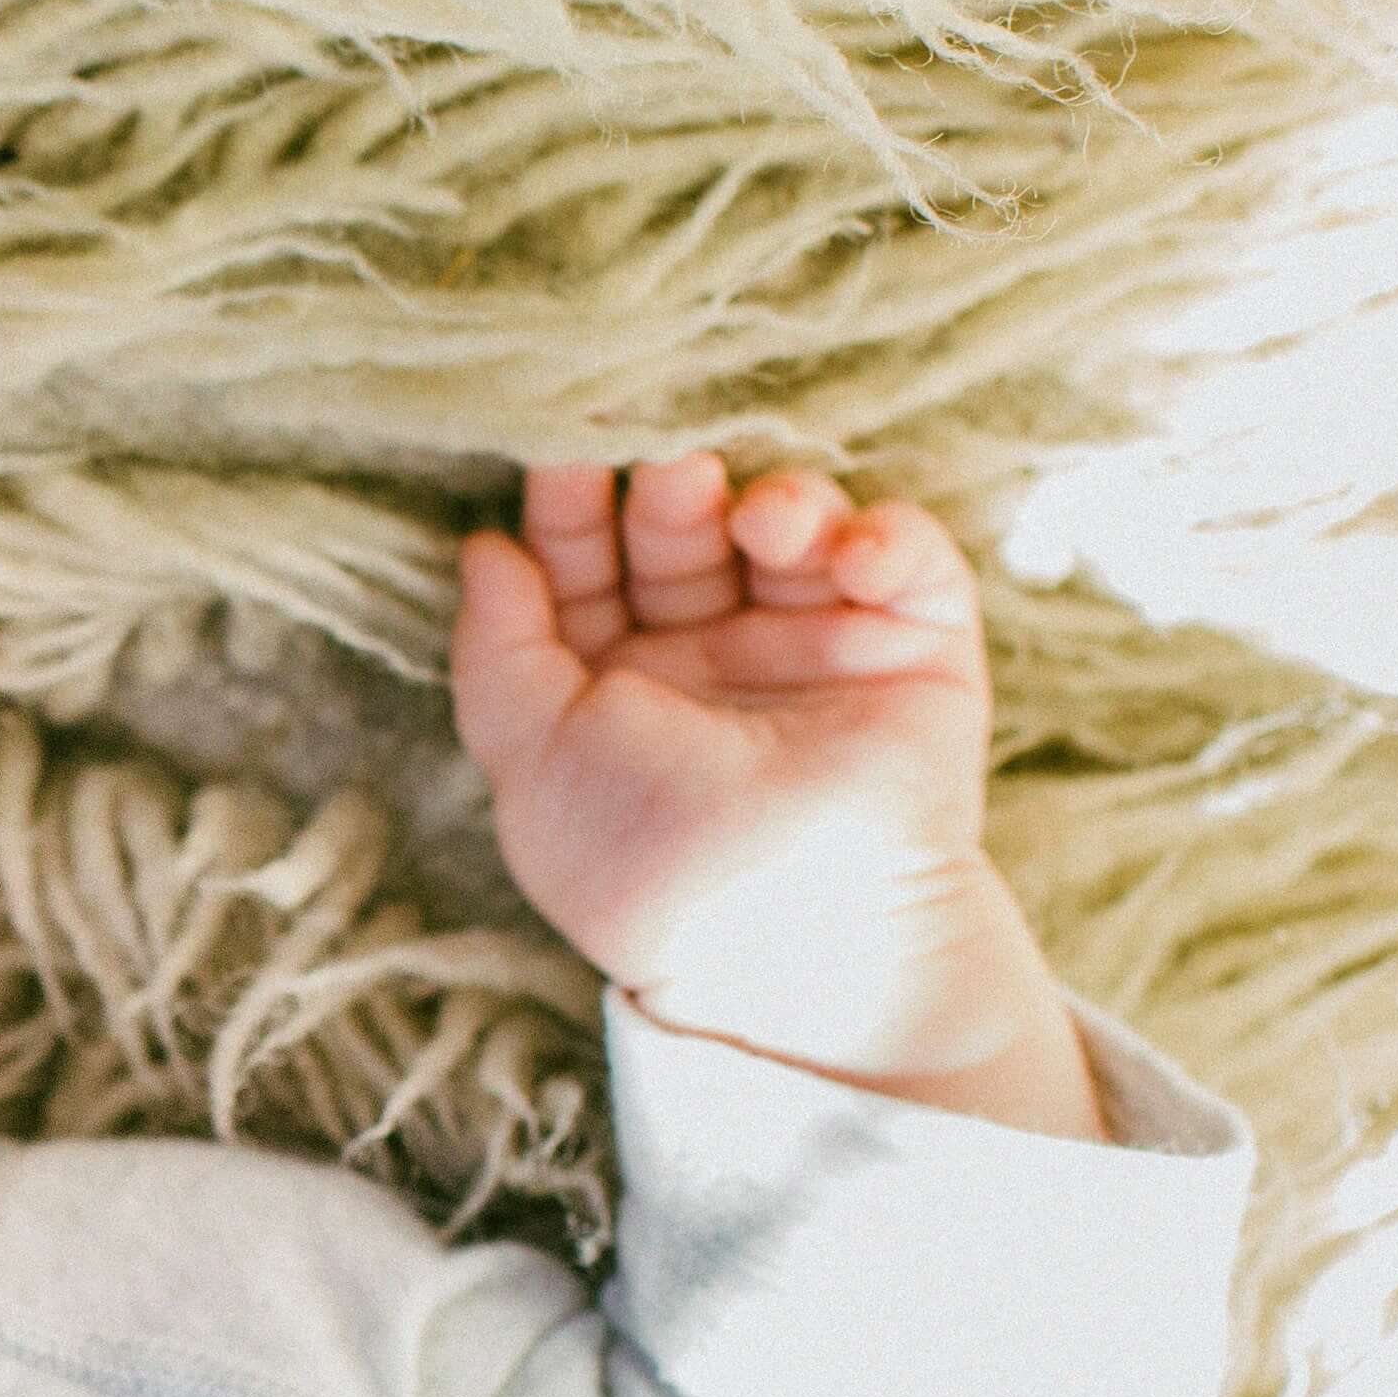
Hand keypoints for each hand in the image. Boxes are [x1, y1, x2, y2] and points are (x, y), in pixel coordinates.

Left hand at [450, 453, 1096, 1134]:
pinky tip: (846, 554)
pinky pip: (908, 557)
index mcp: (616, 682)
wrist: (794, 937)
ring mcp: (814, 644)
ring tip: (759, 519)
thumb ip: (496, 651)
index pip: (588, 566)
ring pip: (793, 526)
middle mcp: (712, 656)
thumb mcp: (531, 756)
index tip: (562, 459)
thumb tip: (483, 549)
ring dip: (779, 500)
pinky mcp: (915, 645)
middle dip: (672, 489)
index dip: (573, 507)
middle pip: (684, 531)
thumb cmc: (648, 857)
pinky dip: (883, 534)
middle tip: (670, 472)